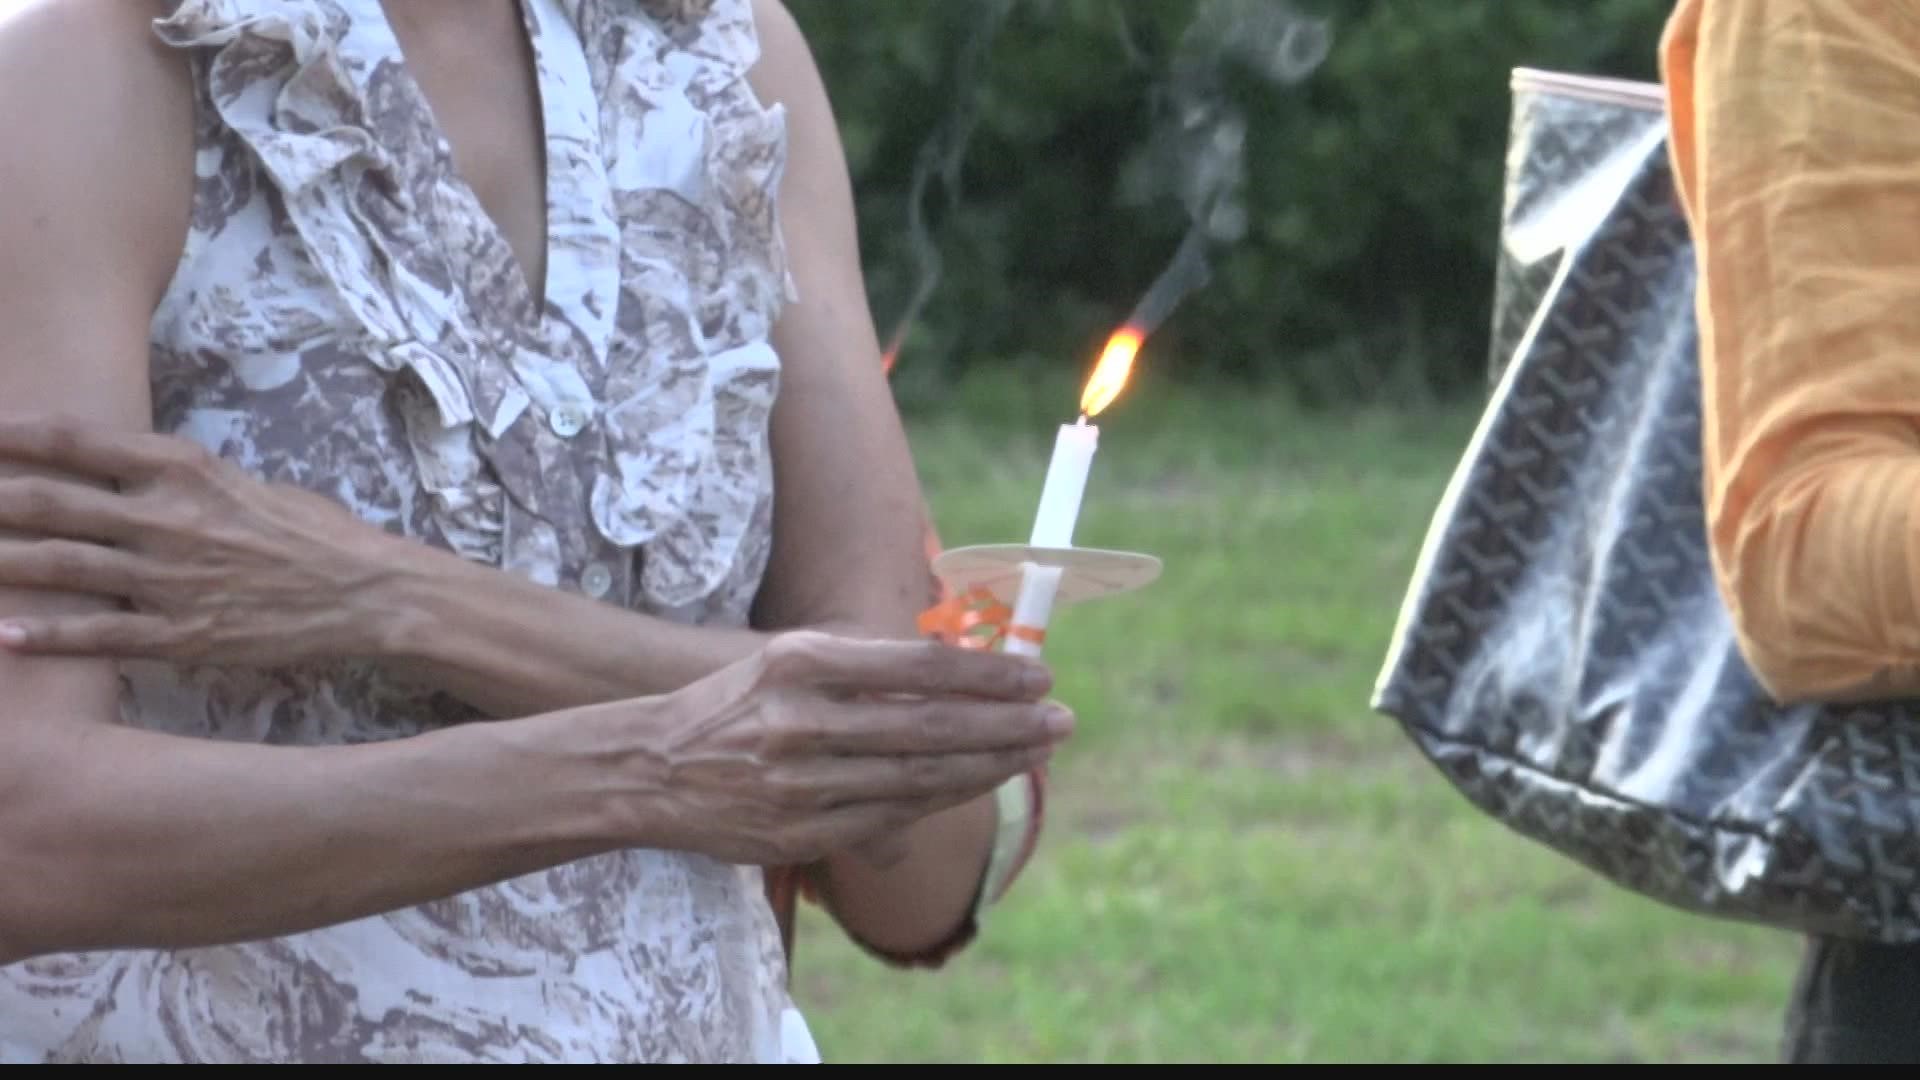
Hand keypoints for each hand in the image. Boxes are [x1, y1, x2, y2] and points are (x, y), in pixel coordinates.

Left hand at [0, 415, 410, 664]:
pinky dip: (44, 636)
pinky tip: (3, 636)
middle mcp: (169, 519)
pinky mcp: (181, 635)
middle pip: (51, 503)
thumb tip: (140, 480)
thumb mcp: (251, 485)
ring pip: (60, 567)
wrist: (369, 593)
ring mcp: (170, 579)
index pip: (79, 442)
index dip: (14, 436)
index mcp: (187, 470)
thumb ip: (188, 483)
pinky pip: (97, 635)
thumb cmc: (318, 535)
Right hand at [619, 630, 1071, 866]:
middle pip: (930, 726)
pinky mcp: (801, 833)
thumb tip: (960, 676)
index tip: (1038, 675)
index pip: (916, 668)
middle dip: (1007, 724)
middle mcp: (801, 721)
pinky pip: (893, 817)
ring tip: (1037, 748)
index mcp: (801, 664)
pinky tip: (981, 782)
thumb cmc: (736, 704)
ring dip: (990, 764)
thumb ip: (868, 668)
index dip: (986, 674)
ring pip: (920, 777)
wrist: (650, 768)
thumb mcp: (790, 661)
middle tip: (1062, 718)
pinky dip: (945, 798)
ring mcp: (801, 783)